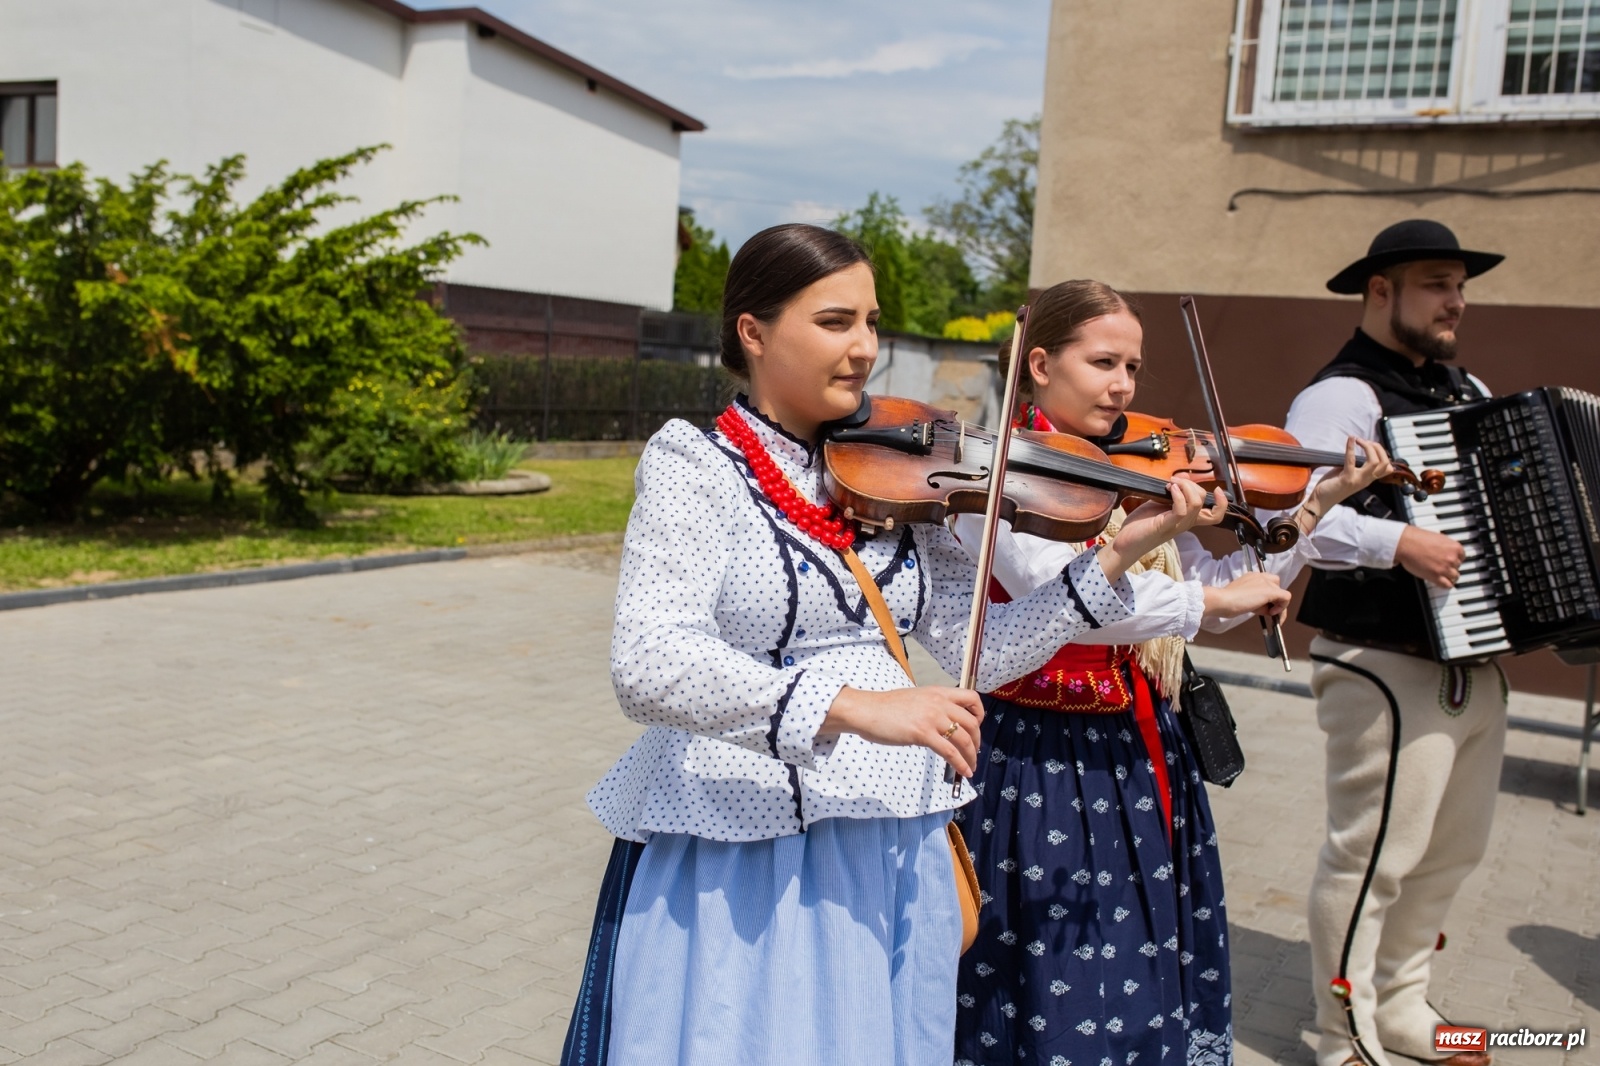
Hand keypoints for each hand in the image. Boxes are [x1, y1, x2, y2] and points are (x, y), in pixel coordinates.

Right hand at [822, 685, 984, 777]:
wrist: (866, 710)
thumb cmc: (885, 707)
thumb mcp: (915, 699)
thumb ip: (931, 707)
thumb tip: (940, 724)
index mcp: (938, 692)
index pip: (972, 698)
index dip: (979, 714)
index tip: (976, 727)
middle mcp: (939, 703)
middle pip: (972, 723)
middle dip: (977, 741)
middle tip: (973, 752)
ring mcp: (932, 718)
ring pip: (964, 739)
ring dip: (971, 756)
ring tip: (971, 767)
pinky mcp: (923, 733)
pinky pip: (950, 752)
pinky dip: (960, 764)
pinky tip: (964, 772)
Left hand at [1100, 481, 1223, 580]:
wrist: (1126, 542)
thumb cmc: (1142, 524)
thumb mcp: (1159, 503)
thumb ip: (1172, 493)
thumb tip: (1182, 478)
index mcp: (1187, 518)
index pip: (1215, 515)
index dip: (1222, 503)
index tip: (1217, 489)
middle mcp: (1186, 522)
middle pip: (1204, 501)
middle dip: (1192, 484)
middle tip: (1174, 481)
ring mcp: (1177, 525)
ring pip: (1196, 504)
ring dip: (1185, 487)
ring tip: (1170, 484)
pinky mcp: (1165, 526)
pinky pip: (1181, 510)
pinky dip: (1178, 496)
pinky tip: (1170, 490)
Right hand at [1202, 572, 1291, 625]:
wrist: (1223, 601)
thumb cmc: (1227, 602)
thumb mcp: (1242, 597)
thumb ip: (1254, 599)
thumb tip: (1265, 608)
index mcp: (1252, 576)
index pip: (1267, 583)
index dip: (1267, 596)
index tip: (1262, 605)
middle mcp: (1260, 576)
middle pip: (1276, 587)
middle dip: (1274, 600)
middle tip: (1268, 611)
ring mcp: (1266, 583)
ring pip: (1282, 593)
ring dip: (1278, 606)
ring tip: (1268, 614)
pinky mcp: (1271, 591)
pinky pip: (1286, 597)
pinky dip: (1282, 607)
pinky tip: (1271, 613)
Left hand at [1306, 436, 1395, 517]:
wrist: (1321, 500)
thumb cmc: (1333, 485)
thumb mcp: (1348, 474)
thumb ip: (1355, 465)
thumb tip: (1355, 451)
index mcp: (1368, 478)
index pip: (1387, 467)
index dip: (1383, 453)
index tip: (1370, 445)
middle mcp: (1366, 480)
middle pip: (1384, 463)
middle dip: (1378, 448)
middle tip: (1365, 441)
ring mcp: (1357, 480)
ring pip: (1375, 462)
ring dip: (1369, 447)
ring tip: (1359, 441)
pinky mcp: (1346, 479)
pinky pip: (1351, 461)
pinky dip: (1351, 448)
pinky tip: (1350, 439)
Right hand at [1395, 525, 1465, 587]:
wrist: (1405, 544)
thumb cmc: (1416, 539)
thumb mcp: (1438, 538)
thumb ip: (1445, 546)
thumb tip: (1445, 551)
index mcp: (1454, 547)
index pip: (1462, 557)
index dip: (1455, 559)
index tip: (1450, 560)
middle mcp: (1452, 558)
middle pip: (1458, 567)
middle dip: (1450, 566)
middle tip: (1442, 566)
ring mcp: (1445, 568)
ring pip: (1455, 577)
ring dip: (1449, 576)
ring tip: (1442, 575)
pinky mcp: (1436, 576)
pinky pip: (1447, 585)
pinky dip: (1446, 585)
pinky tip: (1442, 582)